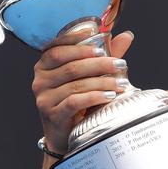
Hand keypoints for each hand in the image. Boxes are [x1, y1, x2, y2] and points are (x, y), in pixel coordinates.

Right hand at [32, 30, 133, 154]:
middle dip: (100, 64)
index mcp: (45, 65)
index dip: (78, 43)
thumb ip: (104, 56)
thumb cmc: (77, 99)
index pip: (57, 48)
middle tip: (120, 64)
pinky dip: (94, 97)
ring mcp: (44, 98)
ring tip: (121, 83)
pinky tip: (110, 96)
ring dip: (103, 82)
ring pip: (76, 84)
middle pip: (72, 66)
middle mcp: (41, 80)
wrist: (66, 133)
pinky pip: (75, 102)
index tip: (99, 43)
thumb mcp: (90, 75)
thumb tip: (127, 35)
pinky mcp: (52, 114)